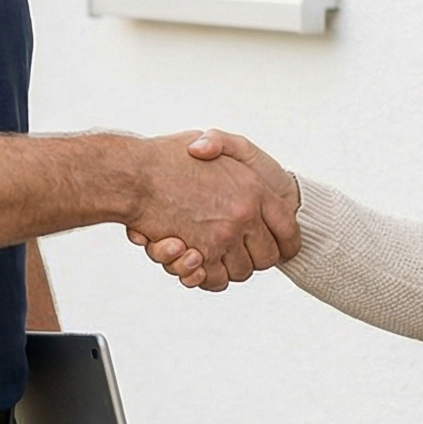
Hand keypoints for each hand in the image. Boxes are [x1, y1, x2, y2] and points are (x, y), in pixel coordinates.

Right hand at [123, 131, 299, 290]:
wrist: (133, 173)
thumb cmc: (166, 157)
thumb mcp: (210, 143)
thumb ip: (231, 154)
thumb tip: (239, 173)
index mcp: (255, 188)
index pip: (289, 229)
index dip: (286, 244)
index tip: (279, 248)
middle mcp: (245, 214)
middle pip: (267, 258)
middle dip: (253, 259)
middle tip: (236, 250)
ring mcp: (223, 236)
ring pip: (241, 272)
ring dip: (227, 268)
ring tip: (209, 254)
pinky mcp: (200, 255)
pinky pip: (214, 280)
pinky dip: (205, 277)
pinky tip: (195, 263)